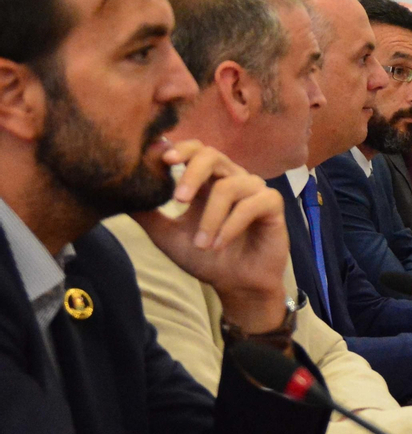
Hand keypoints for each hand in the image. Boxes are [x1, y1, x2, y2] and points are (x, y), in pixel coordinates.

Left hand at [132, 141, 286, 332]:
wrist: (236, 284)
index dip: (180, 149)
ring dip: (211, 217)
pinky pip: (252, 204)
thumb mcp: (168, 236)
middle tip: (177, 200)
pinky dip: (231, 225)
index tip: (161, 160)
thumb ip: (148, 215)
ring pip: (229, 186)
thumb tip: (116, 196)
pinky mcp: (272, 205)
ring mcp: (254, 189)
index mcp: (208, 181)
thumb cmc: (205, 258)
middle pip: (212, 155)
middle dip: (192, 174)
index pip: (195, 150)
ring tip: (201, 244)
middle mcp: (232, 178)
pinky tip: (219, 244)